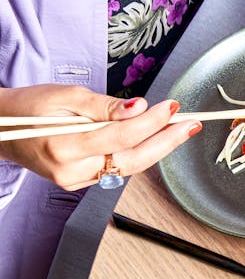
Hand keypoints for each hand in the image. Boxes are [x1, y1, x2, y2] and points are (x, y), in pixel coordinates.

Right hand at [0, 86, 200, 189]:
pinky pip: (117, 168)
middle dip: (166, 142)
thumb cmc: (30, 108)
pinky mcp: (79, 182)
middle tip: (191, 125)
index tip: (172, 107)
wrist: (2, 129)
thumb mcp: (66, 96)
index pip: (121, 136)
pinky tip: (155, 139)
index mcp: (64, 146)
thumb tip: (138, 107)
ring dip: (158, 147)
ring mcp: (75, 180)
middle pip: (132, 159)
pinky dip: (138, 153)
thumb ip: (104, 106)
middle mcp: (71, 170)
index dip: (151, 122)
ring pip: (128, 167)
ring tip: (181, 130)